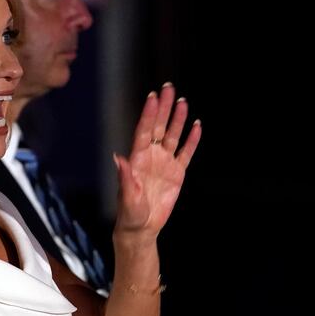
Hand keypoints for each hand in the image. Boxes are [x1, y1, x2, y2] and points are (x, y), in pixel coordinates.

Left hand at [113, 83, 200, 237]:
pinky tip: (196, 126)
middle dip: (163, 108)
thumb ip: (125, 177)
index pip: (144, 131)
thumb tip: (118, 158)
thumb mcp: (127, 196)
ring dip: (178, 119)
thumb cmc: (130, 213)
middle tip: (168, 88)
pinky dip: (192, 140)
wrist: (141, 227)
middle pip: (159, 127)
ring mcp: (164, 163)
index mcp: (137, 159)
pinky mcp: (176, 173)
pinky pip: (186, 153)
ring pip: (173, 136)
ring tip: (183, 102)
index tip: (152, 97)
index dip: (149, 115)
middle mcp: (151, 157)